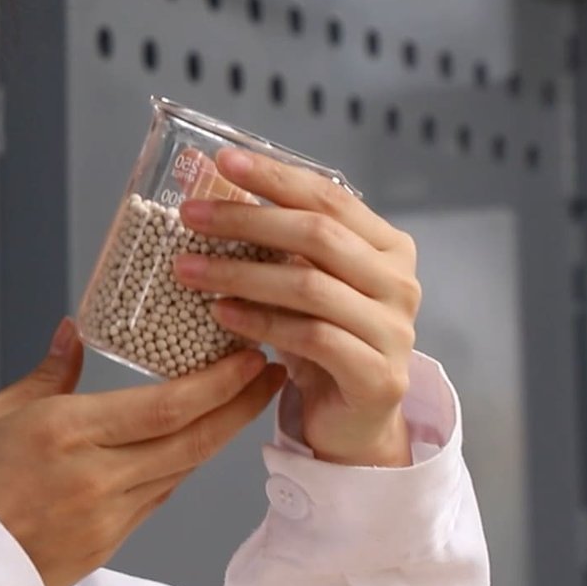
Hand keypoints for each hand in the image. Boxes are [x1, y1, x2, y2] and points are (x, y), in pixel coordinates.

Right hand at [0, 319, 285, 585]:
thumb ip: (45, 375)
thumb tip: (74, 333)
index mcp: (64, 432)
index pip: (165, 406)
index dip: (218, 382)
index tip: (249, 355)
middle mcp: (95, 475)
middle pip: (192, 439)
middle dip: (240, 404)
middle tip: (272, 373)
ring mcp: (106, 515)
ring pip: (182, 469)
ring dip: (218, 434)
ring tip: (241, 402)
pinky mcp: (106, 542)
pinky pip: (159, 497)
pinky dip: (182, 466)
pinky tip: (194, 443)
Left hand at [174, 147, 420, 467]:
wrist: (354, 423)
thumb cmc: (322, 342)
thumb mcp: (302, 283)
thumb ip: (274, 241)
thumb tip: (207, 187)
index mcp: (387, 247)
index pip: (329, 196)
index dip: (275, 177)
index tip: (222, 162)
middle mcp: (399, 282)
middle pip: (317, 235)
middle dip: (246, 220)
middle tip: (190, 215)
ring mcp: (394, 330)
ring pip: (309, 286)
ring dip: (240, 273)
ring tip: (187, 269)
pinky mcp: (378, 376)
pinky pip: (311, 337)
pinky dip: (259, 321)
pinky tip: (220, 313)